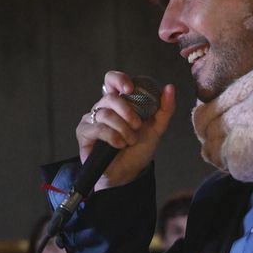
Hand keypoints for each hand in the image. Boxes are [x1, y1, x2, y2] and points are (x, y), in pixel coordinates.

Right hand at [75, 71, 176, 191]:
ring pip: (105, 114)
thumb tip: (169, 87)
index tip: (130, 89)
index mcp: (119, 102)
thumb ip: (165, 109)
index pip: (112, 80)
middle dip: (128, 112)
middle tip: (137, 126)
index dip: (119, 80)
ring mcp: (92, 119)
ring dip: (122, 129)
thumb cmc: (139, 149)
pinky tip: (119, 145)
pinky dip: (112, 137)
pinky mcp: (84, 132)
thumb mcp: (156, 129)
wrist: (128, 173)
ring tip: (130, 141)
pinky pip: (97, 128)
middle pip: (111, 97)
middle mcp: (103, 107)